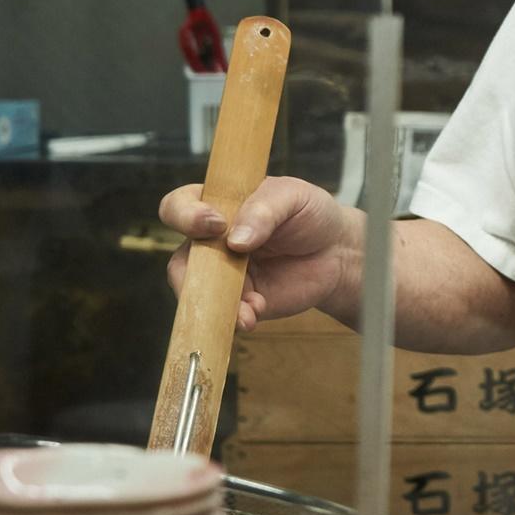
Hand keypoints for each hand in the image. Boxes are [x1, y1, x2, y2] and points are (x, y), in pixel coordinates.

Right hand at [158, 175, 360, 330]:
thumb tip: (236, 240)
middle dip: (193, 273)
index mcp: (217, 205)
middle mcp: (211, 242)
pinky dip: (235, 317)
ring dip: (216, 302)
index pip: (178, 207)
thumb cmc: (309, 215)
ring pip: (197, 294)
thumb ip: (264, 211)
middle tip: (227, 273)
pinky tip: (254, 314)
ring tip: (248, 305)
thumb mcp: (293, 197)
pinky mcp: (238, 301)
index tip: (217, 224)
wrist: (336, 251)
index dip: (187, 216)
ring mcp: (222, 274)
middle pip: (179, 260)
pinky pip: (223, 314)